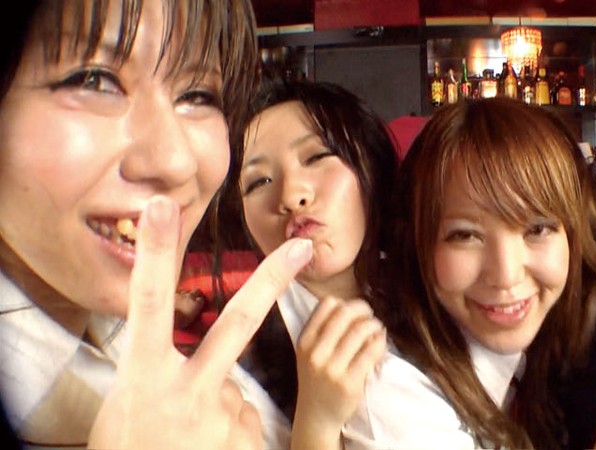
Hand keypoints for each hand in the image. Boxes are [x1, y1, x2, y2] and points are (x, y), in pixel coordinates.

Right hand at [88, 196, 311, 449]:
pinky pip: (243, 418)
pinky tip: (206, 448)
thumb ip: (160, 376)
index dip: (156, 254)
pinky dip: (228, 428)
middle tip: (304, 247)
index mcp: (145, 377)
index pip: (147, 304)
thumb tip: (195, 364)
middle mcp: (187, 391)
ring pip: (233, 388)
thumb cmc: (130, 449)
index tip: (162, 208)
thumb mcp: (126, 408)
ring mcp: (221, 417)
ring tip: (188, 438)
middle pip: (237, 323)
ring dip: (217, 405)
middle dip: (273, 280)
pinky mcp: (245, 437)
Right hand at [292, 296, 386, 449]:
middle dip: (364, 310)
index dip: (347, 303)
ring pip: (360, 331)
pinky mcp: (349, 383)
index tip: (356, 312)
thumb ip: (325, 330)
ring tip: (378, 330)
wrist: (316, 417)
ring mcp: (332, 369)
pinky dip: (381, 342)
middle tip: (371, 317)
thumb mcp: (310, 353)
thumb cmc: (317, 380)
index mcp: (305, 341)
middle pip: (345, 314)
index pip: (327, 305)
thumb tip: (355, 307)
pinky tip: (380, 344)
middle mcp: (316, 353)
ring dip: (375, 325)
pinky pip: (371, 351)